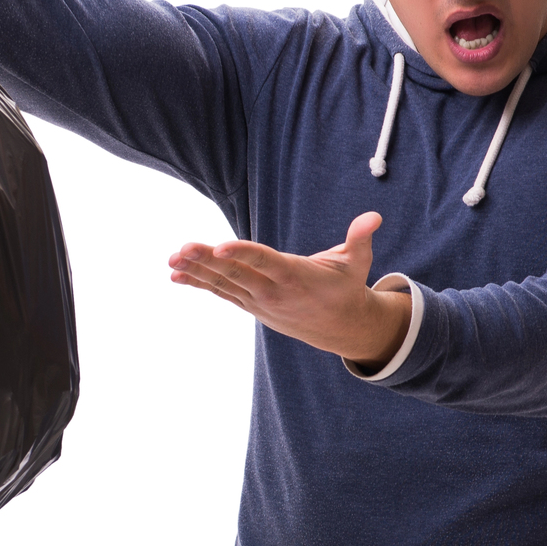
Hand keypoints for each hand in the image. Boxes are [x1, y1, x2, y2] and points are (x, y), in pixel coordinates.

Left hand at [168, 212, 412, 368]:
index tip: (218, 246)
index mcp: (295, 276)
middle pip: (237, 274)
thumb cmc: (346, 287)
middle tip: (181, 249)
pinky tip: (177, 274)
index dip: (241, 253)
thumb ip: (360, 238)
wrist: (340, 329)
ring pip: (224, 284)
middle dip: (208, 262)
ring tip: (172, 259)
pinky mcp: (252, 305)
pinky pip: (222, 293)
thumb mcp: (357, 263)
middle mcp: (273, 291)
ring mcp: (260, 301)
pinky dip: (200, 283)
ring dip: (197, 272)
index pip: (264, 261)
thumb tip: (374, 216)